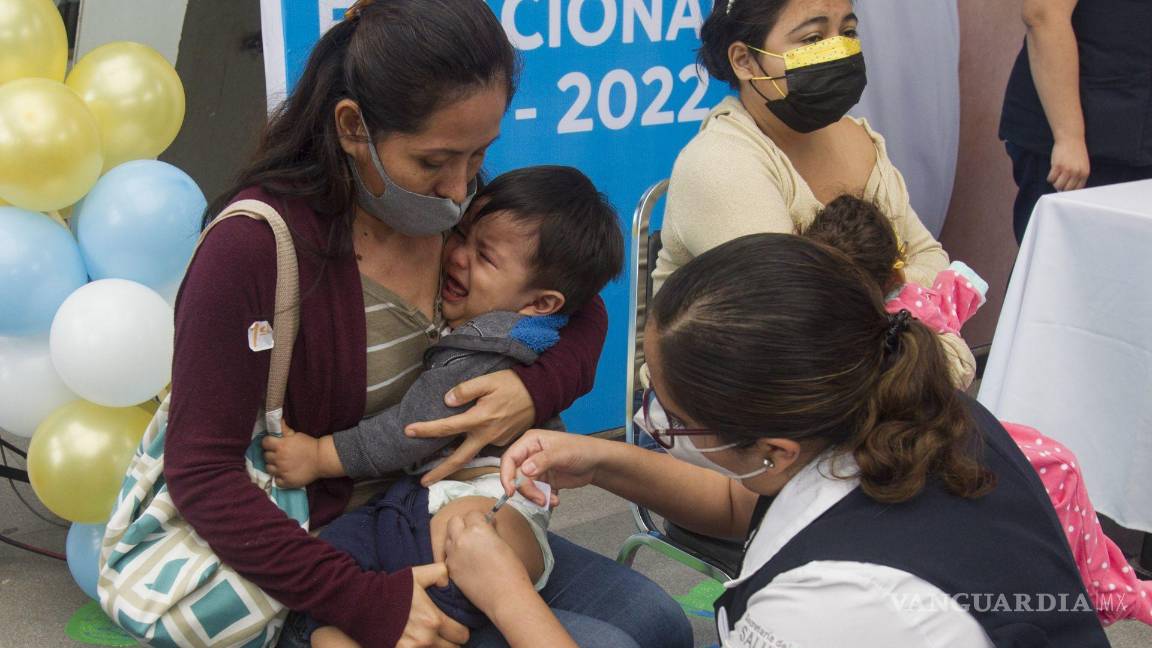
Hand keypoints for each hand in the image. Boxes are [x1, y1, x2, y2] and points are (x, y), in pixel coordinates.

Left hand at [261, 420, 320, 487]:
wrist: (321, 459)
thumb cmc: (308, 445)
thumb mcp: (296, 435)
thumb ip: (284, 429)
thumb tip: (277, 420)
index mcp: (280, 445)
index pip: (265, 443)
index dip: (268, 443)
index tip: (273, 444)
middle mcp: (279, 458)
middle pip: (266, 456)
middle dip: (271, 454)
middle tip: (279, 454)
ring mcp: (282, 471)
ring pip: (268, 469)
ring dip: (273, 466)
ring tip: (281, 464)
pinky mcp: (286, 481)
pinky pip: (276, 480)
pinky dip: (280, 478)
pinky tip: (285, 473)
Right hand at [396, 563, 469, 647]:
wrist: (362, 603)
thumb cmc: (391, 588)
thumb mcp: (417, 574)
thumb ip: (440, 573)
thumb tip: (450, 582)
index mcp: (433, 620)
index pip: (462, 634)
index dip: (461, 630)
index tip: (456, 626)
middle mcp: (425, 639)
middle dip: (450, 641)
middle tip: (445, 634)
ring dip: (437, 647)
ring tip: (431, 638)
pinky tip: (418, 643)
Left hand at [406, 370, 534, 485]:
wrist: (541, 393)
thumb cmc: (513, 384)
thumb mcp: (488, 380)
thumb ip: (466, 390)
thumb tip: (447, 402)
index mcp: (480, 418)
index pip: (447, 427)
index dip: (426, 430)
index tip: (408, 431)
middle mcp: (486, 434)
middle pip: (459, 459)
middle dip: (440, 472)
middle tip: (422, 482)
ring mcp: (496, 440)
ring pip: (471, 455)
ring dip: (454, 464)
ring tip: (437, 471)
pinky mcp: (504, 442)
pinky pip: (484, 446)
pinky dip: (471, 448)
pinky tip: (464, 444)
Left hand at [441, 511, 533, 613]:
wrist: (505, 597)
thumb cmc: (512, 570)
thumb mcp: (503, 543)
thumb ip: (491, 531)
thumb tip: (487, 525)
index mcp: (477, 529)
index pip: (472, 514)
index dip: (479, 519)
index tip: (484, 525)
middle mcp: (461, 539)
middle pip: (454, 521)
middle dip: (463, 524)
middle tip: (473, 533)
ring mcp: (453, 555)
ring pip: (448, 538)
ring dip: (456, 539)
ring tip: (469, 549)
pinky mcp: (450, 570)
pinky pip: (448, 556)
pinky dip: (455, 556)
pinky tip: (466, 563)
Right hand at [499, 429, 602, 507]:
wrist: (596, 463)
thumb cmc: (582, 450)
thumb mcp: (563, 453)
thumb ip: (543, 460)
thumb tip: (524, 470)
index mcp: (530, 442)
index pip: (509, 458)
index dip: (506, 475)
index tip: (511, 491)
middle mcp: (529, 455)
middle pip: (516, 477)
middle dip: (528, 490)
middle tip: (541, 499)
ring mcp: (535, 469)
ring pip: (525, 488)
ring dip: (536, 497)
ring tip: (552, 500)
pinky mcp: (542, 481)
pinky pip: (535, 493)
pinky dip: (543, 499)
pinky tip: (555, 499)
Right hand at [1048, 137, 1089, 191]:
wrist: (1071, 138)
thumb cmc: (1076, 151)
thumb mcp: (1082, 164)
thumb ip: (1078, 175)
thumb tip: (1068, 187)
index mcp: (1084, 173)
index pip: (1077, 189)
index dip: (1070, 190)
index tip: (1066, 188)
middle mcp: (1076, 173)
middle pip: (1066, 189)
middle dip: (1062, 187)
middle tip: (1059, 182)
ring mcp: (1067, 170)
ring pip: (1058, 185)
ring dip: (1055, 183)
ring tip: (1056, 177)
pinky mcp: (1057, 166)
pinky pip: (1051, 178)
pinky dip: (1050, 178)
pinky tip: (1052, 173)